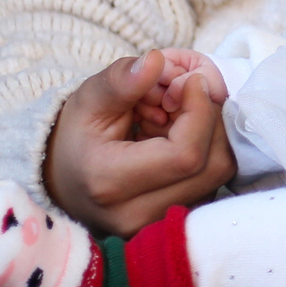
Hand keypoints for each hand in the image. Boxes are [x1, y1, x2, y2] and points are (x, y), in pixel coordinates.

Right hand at [42, 49, 236, 235]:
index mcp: (110, 184)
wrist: (65, 179)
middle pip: (213, 164)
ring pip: (220, 173)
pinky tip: (179, 135)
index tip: (190, 81)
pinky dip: (208, 149)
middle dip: (209, 118)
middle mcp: (137, 214)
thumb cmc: (77, 137)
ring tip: (175, 115)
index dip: (199, 110)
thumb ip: (120, 81)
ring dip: (210, 132)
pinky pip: (214, 182)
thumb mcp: (88, 101)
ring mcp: (159, 226)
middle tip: (183, 95)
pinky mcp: (176, 223)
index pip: (185, 154)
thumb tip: (155, 61)